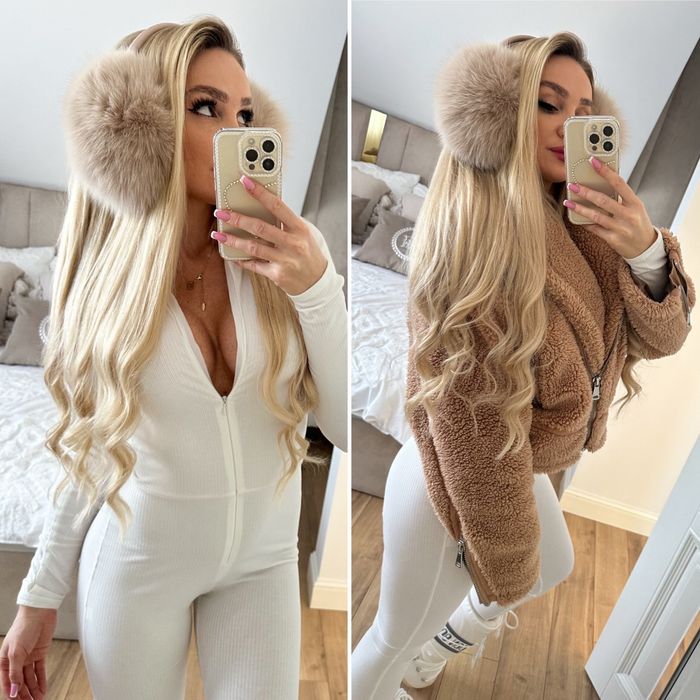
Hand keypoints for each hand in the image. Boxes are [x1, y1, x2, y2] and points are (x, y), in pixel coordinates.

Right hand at [1, 606, 55, 698]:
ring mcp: (28, 657)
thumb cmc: (23, 628)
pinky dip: (41, 680)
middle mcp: (16, 661)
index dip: (12, 694)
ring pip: (29, 678)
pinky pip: (40, 670)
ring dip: (33, 690)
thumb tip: (14, 692)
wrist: (39, 612)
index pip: (7, 683)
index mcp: (5, 660)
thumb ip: (15, 673)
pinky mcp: (40, 653)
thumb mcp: (16, 652)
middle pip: (19, 682)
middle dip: (24, 695)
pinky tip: (43, 690)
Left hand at [212, 174, 327, 295]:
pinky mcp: (277, 275)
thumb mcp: (305, 233)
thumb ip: (287, 221)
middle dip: (238, 218)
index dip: (260, 193)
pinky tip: (231, 255)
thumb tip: (263, 206)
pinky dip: (241, 260)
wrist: (318, 282)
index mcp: (299, 229)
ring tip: (218, 234)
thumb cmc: (309, 253)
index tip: (245, 182)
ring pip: (253, 247)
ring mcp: (284, 260)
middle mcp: (292, 244)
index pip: (277, 206)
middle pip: (260, 228)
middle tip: (221, 212)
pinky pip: (254, 265)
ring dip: (233, 240)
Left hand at [564, 156, 656, 258]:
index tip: (593, 161)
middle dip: (586, 192)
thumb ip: (621, 197)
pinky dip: (584, 222)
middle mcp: (629, 215)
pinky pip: (594, 229)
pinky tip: (575, 217)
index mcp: (635, 202)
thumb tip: (601, 183)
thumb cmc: (638, 222)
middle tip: (572, 185)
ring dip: (579, 208)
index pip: (619, 183)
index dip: (605, 171)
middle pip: (604, 200)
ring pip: (596, 216)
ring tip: (567, 201)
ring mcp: (620, 228)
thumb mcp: (635, 207)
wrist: (646, 247)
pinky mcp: (613, 239)